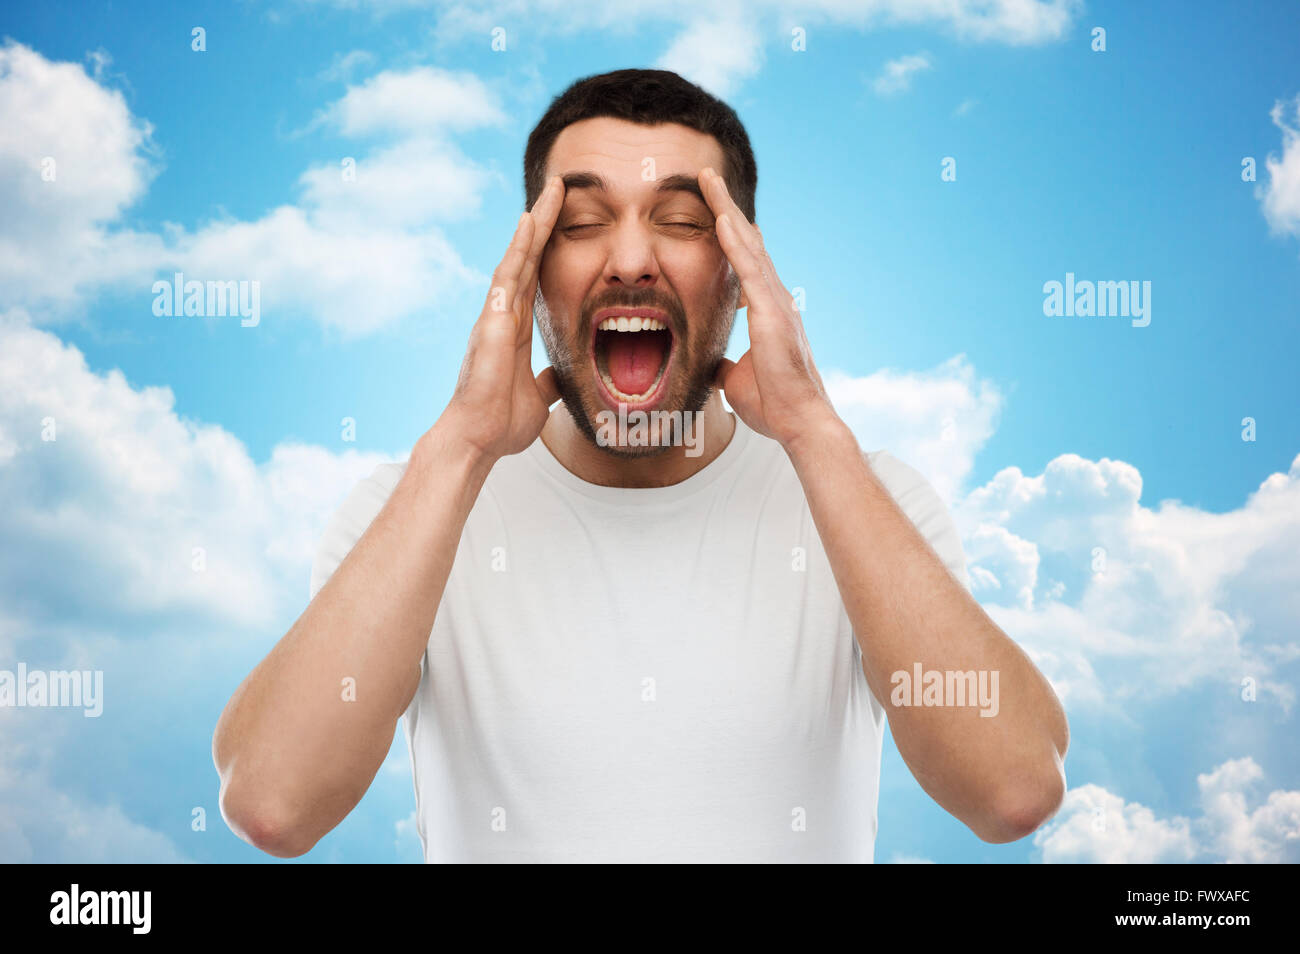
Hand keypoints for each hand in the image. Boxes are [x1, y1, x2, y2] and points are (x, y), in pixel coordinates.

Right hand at [436, 175, 564, 462]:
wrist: (478, 442)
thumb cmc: (500, 423)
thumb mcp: (539, 398)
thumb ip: (549, 380)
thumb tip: (562, 375)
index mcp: (515, 328)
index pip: (536, 276)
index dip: (549, 246)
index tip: (564, 216)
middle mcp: (503, 315)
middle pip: (526, 258)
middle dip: (542, 221)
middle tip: (559, 185)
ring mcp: (494, 317)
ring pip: (516, 259)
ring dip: (533, 225)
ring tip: (550, 191)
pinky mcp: (491, 325)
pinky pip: (506, 280)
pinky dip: (518, 250)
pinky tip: (528, 223)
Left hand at [699, 167, 840, 451]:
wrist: (799, 423)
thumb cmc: (774, 406)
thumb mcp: (737, 381)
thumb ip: (725, 366)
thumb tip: (713, 366)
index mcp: (768, 312)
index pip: (745, 264)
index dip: (731, 236)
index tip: (716, 211)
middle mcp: (775, 299)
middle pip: (746, 242)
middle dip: (726, 208)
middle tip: (708, 177)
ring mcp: (775, 302)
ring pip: (747, 245)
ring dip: (727, 210)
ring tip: (708, 179)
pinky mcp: (771, 312)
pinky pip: (749, 269)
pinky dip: (734, 241)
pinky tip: (721, 217)